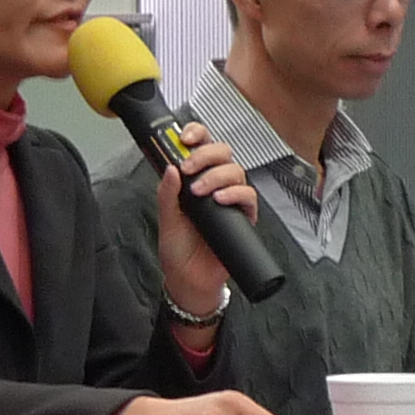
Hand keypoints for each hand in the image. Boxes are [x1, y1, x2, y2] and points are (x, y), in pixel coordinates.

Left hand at [153, 135, 263, 317]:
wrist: (189, 279)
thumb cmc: (178, 250)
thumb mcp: (166, 218)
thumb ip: (167, 193)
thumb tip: (170, 168)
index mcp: (194, 179)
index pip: (201, 146)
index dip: (197, 134)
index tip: (185, 137)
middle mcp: (214, 185)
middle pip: (223, 153)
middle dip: (206, 154)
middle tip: (190, 168)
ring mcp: (230, 199)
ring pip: (236, 171)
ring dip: (217, 176)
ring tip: (200, 191)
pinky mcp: (243, 217)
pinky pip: (248, 196)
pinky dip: (235, 193)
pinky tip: (220, 199)